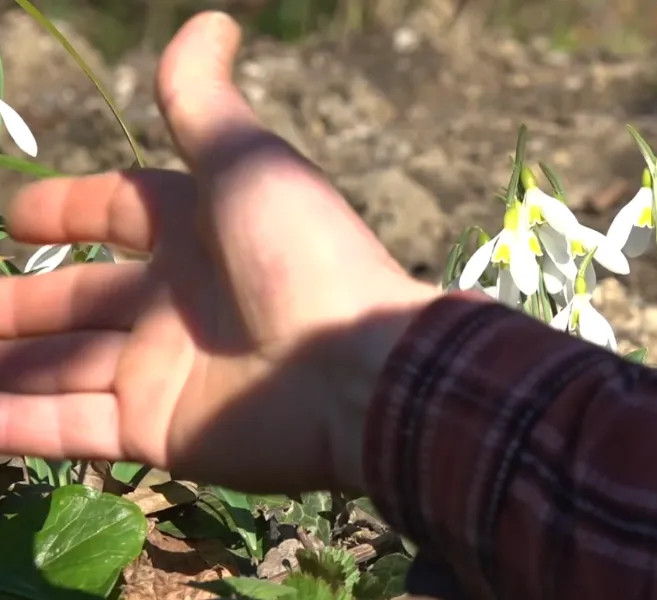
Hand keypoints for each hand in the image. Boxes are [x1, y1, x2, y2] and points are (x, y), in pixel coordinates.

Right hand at [0, 12, 438, 493]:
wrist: (356, 370)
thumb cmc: (299, 256)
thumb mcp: (246, 162)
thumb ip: (205, 102)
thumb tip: (210, 21)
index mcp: (199, 234)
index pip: (120, 214)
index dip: (69, 209)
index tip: (12, 217)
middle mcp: (181, 302)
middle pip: (82, 299)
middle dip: (22, 303)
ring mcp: (168, 371)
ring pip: (64, 367)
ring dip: (9, 366)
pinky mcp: (160, 431)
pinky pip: (70, 427)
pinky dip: (17, 424)